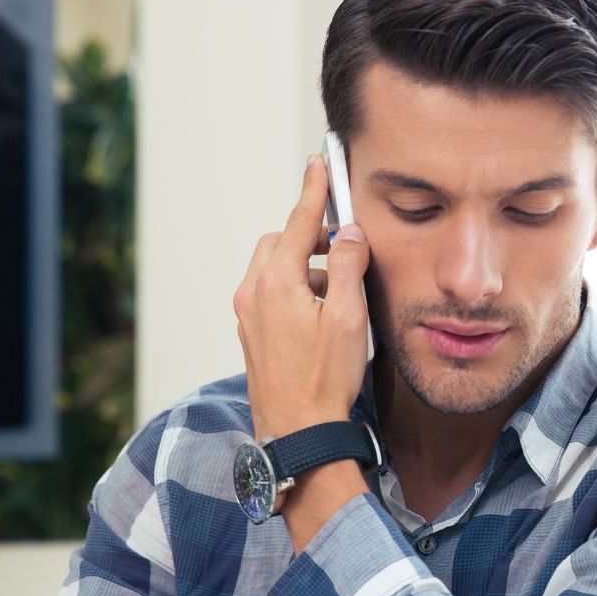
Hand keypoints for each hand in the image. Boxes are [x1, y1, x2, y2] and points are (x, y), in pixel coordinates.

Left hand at [233, 156, 370, 439]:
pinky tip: (322, 316)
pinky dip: (296, 290)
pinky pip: (270, 294)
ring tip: (340, 294)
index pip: (296, 221)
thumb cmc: (324, 380)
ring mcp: (248, 316)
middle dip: (310, 237)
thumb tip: (348, 234)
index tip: (319, 163)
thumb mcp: (348, 316)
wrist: (299, 432)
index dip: (313, 191)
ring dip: (305, 268)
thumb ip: (347, 266)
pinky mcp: (252, 335)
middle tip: (343, 247)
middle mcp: (254, 293)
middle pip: (280, 243)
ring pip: (275, 269)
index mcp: (276, 282)